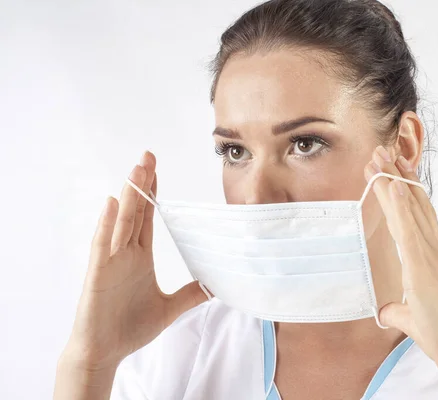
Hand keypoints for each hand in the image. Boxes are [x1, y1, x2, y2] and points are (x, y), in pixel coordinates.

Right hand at [62, 151, 207, 370]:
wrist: (105, 351)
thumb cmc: (130, 327)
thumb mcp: (170, 308)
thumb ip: (190, 295)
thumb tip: (214, 286)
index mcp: (139, 257)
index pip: (146, 218)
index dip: (152, 194)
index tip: (156, 171)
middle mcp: (125, 253)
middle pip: (135, 212)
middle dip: (142, 184)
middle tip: (148, 156)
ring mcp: (111, 262)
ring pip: (121, 222)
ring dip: (129, 196)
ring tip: (137, 170)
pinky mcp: (99, 275)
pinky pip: (102, 245)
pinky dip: (107, 224)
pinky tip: (112, 203)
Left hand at [365, 146, 437, 397]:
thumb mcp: (414, 318)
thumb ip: (399, 309)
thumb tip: (386, 309)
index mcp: (433, 259)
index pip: (417, 217)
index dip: (405, 192)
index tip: (393, 170)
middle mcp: (434, 252)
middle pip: (413, 206)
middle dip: (397, 177)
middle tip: (382, 151)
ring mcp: (431, 258)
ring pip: (410, 211)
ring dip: (394, 182)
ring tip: (380, 156)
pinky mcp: (424, 270)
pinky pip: (409, 231)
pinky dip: (400, 206)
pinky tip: (393, 185)